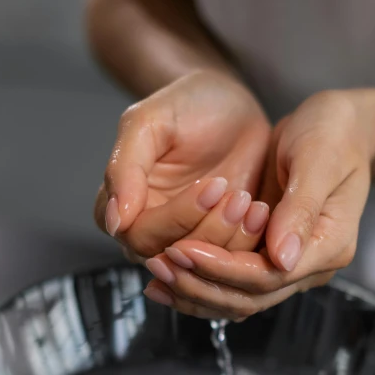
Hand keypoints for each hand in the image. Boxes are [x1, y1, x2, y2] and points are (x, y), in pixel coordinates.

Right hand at [94, 70, 269, 256]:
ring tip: (252, 203)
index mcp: (121, 207)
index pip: (140, 236)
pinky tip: (260, 214)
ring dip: (233, 239)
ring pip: (204, 268)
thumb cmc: (188, 106)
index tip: (213, 185)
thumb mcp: (148, 122)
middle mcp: (149, 234)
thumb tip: (114, 221)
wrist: (232, 109)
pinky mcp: (218, 249)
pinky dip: (248, 245)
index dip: (178, 217)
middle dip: (211, 229)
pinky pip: (229, 267)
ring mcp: (185, 244)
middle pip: (174, 258)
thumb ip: (123, 168)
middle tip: (239, 196)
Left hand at [142, 90, 374, 319]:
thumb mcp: (320, 158)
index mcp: (328, 246)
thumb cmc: (335, 132)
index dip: (220, 268)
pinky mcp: (271, 257)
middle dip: (200, 284)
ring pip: (239, 299)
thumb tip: (281, 259)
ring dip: (196, 290)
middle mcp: (310, 266)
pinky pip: (235, 283)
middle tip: (158, 264)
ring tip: (155, 275)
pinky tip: (169, 277)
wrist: (345, 127)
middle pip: (249, 298)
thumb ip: (301, 208)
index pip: (266, 276)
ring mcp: (291, 266)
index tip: (180, 249)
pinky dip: (202, 283)